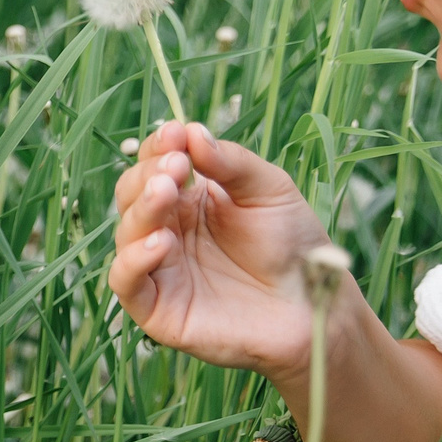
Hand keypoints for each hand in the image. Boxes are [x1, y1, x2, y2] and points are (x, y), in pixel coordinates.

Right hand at [107, 120, 338, 381]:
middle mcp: (168, 231)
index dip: (158, 148)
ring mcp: (160, 270)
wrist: (316, 305)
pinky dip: (133, 259)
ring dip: (141, 209)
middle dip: (148, 174)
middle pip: (132, 194)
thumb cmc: (295, 246)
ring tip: (167, 192)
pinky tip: (160, 242)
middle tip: (176, 166)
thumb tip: (191, 131)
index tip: (176, 135)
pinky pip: (126, 282)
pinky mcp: (158, 309)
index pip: (154, 166)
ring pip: (126, 233)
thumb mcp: (270, 189)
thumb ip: (230, 162)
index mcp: (189, 201)